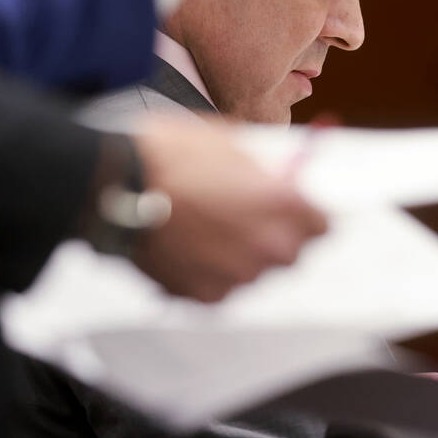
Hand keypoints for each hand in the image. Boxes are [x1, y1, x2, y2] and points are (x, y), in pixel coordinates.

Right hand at [130, 118, 326, 301]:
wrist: (114, 186)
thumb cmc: (168, 155)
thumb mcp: (226, 141)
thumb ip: (261, 167)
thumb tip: (277, 176)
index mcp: (283, 205)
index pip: (323, 224)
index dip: (305, 214)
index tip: (293, 209)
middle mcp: (268, 247)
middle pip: (292, 252)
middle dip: (274, 235)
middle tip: (246, 217)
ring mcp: (237, 276)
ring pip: (253, 271)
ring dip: (240, 255)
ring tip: (205, 229)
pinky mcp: (203, 296)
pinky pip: (219, 287)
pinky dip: (208, 273)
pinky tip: (186, 248)